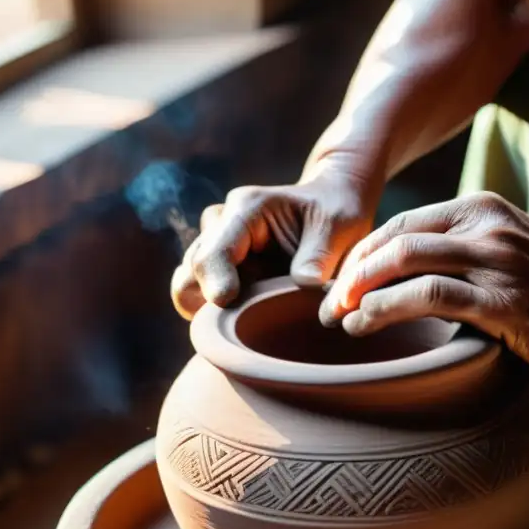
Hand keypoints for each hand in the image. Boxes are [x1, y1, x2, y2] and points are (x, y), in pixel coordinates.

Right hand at [171, 172, 373, 319]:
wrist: (334, 205)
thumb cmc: (337, 212)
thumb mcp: (339, 226)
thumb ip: (320, 255)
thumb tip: (304, 284)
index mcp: (247, 208)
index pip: (212, 251)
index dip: (215, 282)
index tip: (228, 302)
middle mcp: (222, 224)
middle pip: (191, 271)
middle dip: (208, 300)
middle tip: (242, 322)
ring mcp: (219, 246)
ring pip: (189, 285)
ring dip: (210, 308)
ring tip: (248, 321)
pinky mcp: (223, 268)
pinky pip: (201, 295)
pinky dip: (216, 311)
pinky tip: (246, 318)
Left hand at [319, 192, 528, 382]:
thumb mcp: (511, 252)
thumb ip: (466, 252)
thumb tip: (410, 275)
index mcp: (483, 209)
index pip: (402, 223)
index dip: (362, 254)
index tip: (340, 286)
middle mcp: (485, 227)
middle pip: (394, 240)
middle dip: (350, 274)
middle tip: (327, 306)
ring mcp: (495, 262)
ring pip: (404, 262)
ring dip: (360, 292)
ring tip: (340, 320)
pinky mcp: (503, 303)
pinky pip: (429, 298)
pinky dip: (386, 310)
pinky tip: (365, 326)